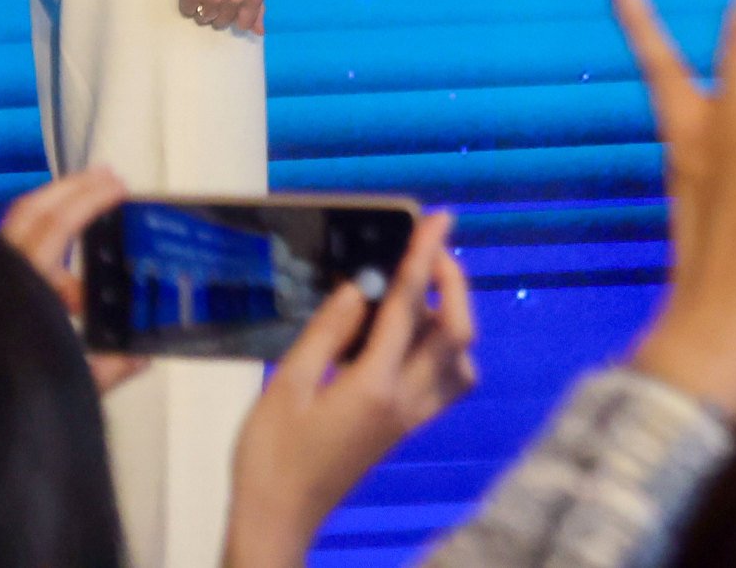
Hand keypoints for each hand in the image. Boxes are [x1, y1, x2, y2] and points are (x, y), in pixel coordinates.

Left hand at [0, 166, 147, 393]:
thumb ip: (105, 370)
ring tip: (87, 234)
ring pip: (18, 234)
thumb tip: (138, 356)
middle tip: (107, 178)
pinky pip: (10, 261)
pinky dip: (37, 256)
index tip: (119, 187)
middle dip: (73, 190)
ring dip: (55, 221)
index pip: (57, 226)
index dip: (89, 200)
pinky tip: (59, 284)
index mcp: (19, 289)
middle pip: (33, 212)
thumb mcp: (64, 388)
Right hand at [180, 0, 265, 36]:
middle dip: (219, 11)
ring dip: (203, 7)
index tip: (231, 7)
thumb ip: (257, 7)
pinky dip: (188, 2)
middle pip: (222, 22)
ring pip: (204, 19)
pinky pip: (187, 10)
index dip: (236, 16)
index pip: (244, 24)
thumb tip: (258, 33)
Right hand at [224, 211, 479, 567]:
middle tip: (430, 248)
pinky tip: (415, 339)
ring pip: (463, 361)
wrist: (280, 518)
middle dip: (451, 281)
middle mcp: (406, 402)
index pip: (410, 307)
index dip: (425, 255)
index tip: (439, 218)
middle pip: (456, 331)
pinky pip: (449, 385)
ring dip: (454, 319)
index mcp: (374, 386)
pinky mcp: (407, 430)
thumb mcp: (286, 385)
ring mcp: (412, 419)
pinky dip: (447, 352)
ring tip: (422, 294)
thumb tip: (360, 286)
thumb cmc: (271, 454)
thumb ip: (327, 331)